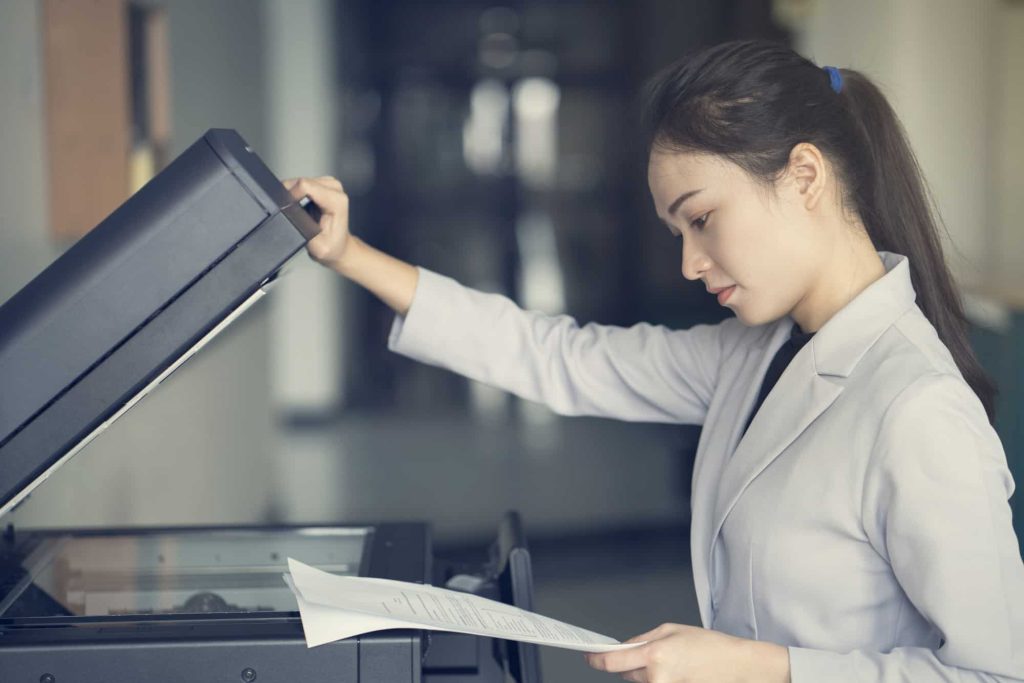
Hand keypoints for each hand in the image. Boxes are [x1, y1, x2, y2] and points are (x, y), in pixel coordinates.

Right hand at [283, 176, 351, 268]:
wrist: (339, 246)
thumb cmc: (331, 246)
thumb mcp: (317, 246)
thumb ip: (305, 230)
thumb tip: (291, 216)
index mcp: (336, 200)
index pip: (305, 185)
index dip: (291, 196)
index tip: (289, 210)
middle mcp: (335, 189)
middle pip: (300, 181)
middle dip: (291, 196)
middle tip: (294, 214)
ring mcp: (329, 184)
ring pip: (298, 181)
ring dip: (293, 195)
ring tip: (298, 212)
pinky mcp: (321, 184)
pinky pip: (301, 184)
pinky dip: (296, 194)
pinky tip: (301, 207)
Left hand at [584, 623, 789, 682]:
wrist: (736, 666)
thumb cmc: (708, 645)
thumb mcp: (671, 630)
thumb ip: (642, 639)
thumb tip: (622, 648)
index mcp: (655, 655)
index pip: (613, 662)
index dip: (596, 660)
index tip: (589, 657)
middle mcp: (657, 677)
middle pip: (626, 674)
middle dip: (629, 663)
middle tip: (647, 654)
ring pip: (640, 682)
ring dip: (644, 673)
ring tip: (666, 662)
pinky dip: (655, 679)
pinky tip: (671, 671)